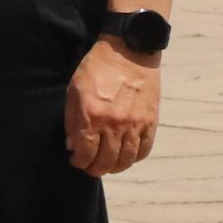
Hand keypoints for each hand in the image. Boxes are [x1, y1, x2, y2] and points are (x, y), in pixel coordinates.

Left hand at [66, 36, 160, 176]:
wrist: (129, 53)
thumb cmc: (96, 69)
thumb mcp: (74, 90)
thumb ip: (71, 119)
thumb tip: (72, 145)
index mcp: (92, 116)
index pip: (85, 152)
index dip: (80, 162)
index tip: (76, 161)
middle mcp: (115, 124)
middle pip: (106, 160)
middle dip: (95, 168)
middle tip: (91, 168)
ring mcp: (135, 124)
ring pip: (127, 159)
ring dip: (116, 168)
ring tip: (108, 166)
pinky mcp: (151, 122)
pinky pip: (144, 149)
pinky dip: (135, 158)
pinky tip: (127, 157)